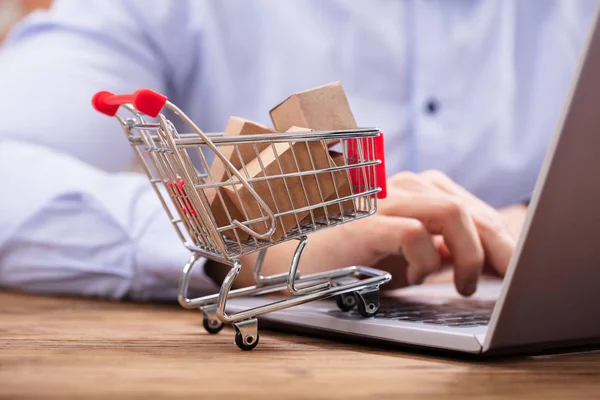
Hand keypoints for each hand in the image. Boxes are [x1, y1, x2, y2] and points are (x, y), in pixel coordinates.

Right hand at [234, 170, 524, 295]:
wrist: (291, 258)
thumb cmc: (348, 255)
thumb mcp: (403, 254)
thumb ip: (438, 247)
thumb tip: (478, 256)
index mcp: (410, 189)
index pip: (467, 204)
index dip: (498, 233)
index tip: (513, 262)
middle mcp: (397, 187)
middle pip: (465, 207)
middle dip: (497, 244)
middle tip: (507, 276)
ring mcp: (379, 201)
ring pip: (448, 211)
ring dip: (468, 252)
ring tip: (464, 283)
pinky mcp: (362, 223)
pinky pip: (412, 232)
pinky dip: (426, 258)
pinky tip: (419, 274)